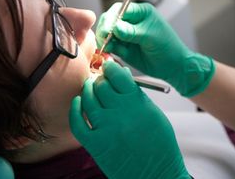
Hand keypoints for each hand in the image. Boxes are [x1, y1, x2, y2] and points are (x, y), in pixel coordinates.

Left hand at [70, 61, 188, 178]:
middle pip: (102, 86)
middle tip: (100, 79)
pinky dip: (75, 109)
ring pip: (88, 100)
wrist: (156, 175)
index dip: (111, 68)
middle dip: (100, 80)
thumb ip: (137, 95)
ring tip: (90, 88)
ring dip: (88, 90)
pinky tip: (77, 102)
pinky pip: (78, 122)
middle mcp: (121, 114)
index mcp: (138, 104)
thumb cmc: (159, 145)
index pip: (118, 76)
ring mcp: (106, 129)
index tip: (108, 66)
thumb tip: (122, 76)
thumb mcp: (154, 114)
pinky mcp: (95, 145)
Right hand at [96, 2, 214, 96]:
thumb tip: (115, 27)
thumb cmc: (168, 47)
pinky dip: (107, 48)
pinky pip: (110, 46)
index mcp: (141, 12)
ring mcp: (126, 35)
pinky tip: (109, 52)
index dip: (112, 18)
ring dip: (104, 39)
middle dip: (105, 28)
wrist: (172, 66)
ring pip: (108, 33)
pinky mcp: (123, 48)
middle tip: (104, 38)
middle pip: (110, 20)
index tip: (108, 28)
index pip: (120, 9)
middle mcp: (131, 21)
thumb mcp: (151, 37)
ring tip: (107, 47)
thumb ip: (132, 32)